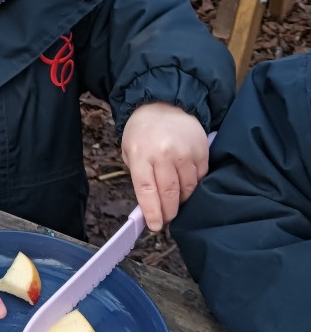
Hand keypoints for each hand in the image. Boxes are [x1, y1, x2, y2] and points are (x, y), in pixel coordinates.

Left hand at [121, 103, 208, 231]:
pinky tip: (186, 184)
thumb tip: (150, 206)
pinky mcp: (202, 150)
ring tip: (176, 201)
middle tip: (168, 219)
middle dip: (169, 211)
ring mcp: (185, 152)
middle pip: (170, 193)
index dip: (153, 212)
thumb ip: (139, 177)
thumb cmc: (142, 133)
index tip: (156, 226)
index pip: (147, 191)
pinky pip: (200, 178)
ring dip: (182, 200)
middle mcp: (164, 153)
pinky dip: (194, 186)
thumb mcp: (130, 152)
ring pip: (188, 188)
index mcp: (141, 154)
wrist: (164, 105)